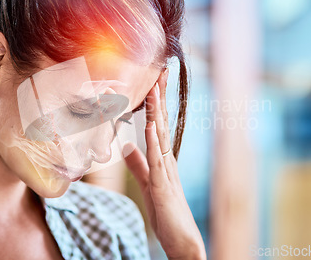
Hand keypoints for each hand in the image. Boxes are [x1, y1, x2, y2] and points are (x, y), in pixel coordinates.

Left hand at [123, 69, 205, 259]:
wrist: (183, 240)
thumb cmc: (167, 213)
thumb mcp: (149, 183)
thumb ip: (138, 164)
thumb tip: (127, 145)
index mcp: (163, 158)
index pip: (157, 124)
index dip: (154, 103)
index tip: (152, 81)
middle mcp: (167, 159)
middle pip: (162, 122)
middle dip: (159, 97)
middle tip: (159, 71)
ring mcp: (167, 171)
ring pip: (161, 135)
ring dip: (156, 111)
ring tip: (153, 88)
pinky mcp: (164, 185)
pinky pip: (157, 159)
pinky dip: (153, 140)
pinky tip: (150, 124)